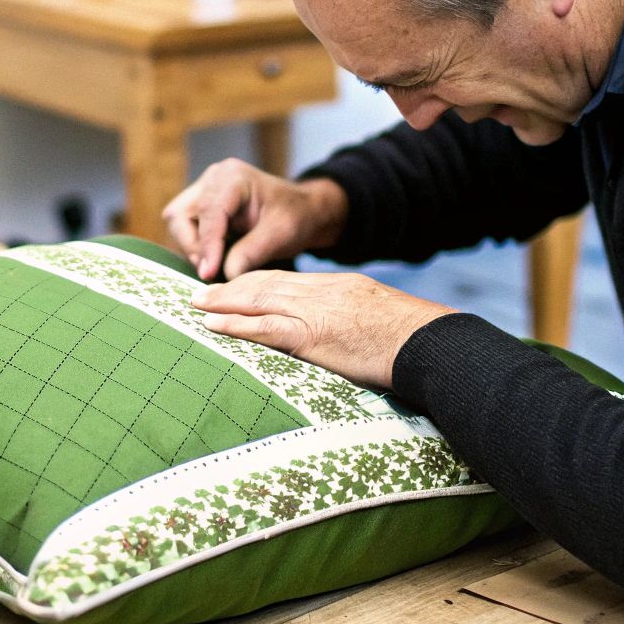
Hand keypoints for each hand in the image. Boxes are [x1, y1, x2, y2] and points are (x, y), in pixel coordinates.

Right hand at [161, 158, 347, 280]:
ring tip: (216, 266)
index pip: (209, 213)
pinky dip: (196, 247)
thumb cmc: (295, 217)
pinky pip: (184, 228)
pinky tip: (216, 258)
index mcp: (234, 178)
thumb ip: (252, 253)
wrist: (302, 211)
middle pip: (180, 215)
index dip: (206, 246)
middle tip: (212, 272)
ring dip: (193, 248)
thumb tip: (225, 275)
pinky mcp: (200, 204)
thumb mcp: (280, 235)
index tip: (208, 273)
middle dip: (193, 247)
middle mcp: (213, 179)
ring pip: (177, 222)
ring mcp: (204, 190)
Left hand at [191, 270, 454, 389]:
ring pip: (257, 300)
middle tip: (201, 292)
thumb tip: (339, 333)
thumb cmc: (410, 340)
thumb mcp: (376, 318)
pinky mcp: (311, 336)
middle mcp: (320, 293)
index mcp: (336, 288)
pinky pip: (264, 327)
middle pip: (264, 283)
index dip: (255, 282)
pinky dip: (235, 324)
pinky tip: (214, 325)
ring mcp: (314, 312)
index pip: (286, 281)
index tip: (234, 286)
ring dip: (222, 303)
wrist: (426, 343)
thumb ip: (351, 320)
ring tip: (196, 305)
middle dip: (230, 288)